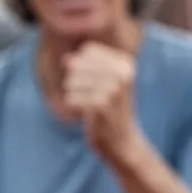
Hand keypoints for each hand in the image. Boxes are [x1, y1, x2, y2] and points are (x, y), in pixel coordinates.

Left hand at [63, 42, 143, 165]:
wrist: (122, 141)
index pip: (87, 51)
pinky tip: (88, 113)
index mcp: (125, 62)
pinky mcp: (101, 104)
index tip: (95, 83)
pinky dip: (73, 106)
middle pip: (76, 65)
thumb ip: (83, 65)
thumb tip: (65, 59)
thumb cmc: (109, 108)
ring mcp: (113, 88)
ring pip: (70, 81)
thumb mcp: (102, 81)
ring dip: (74, 95)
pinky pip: (70, 98)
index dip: (81, 66)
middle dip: (75, 82)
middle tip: (92, 97)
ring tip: (90, 105)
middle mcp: (122, 72)